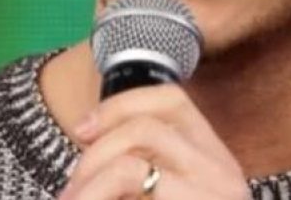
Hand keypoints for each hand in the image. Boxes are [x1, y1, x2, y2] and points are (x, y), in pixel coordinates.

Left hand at [58, 84, 250, 198]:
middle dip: (94, 154)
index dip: (119, 105)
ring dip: (90, 182)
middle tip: (68, 192)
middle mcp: (222, 171)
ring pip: (131, 163)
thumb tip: (88, 139)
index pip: (171, 100)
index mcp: (216, 157)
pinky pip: (131, 183)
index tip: (81, 129)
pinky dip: (97, 197)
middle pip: (145, 126)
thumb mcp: (168, 190)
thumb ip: (146, 168)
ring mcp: (213, 194)